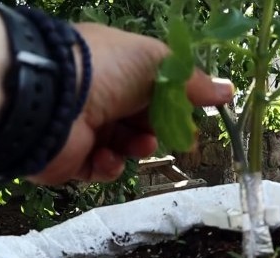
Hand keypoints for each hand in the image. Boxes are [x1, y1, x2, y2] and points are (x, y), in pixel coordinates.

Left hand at [29, 23, 232, 184]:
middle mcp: (99, 95)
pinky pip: (100, 168)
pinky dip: (108, 166)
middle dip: (158, 128)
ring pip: (124, 146)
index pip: (151, 87)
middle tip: (173, 135)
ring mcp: (83, 127)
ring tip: (137, 144)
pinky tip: (105, 157)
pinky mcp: (69, 158)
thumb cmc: (107, 70)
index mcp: (116, 66)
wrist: (49, 99)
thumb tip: (230, 92)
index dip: (172, 103)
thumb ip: (194, 83)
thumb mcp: (158, 66)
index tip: (190, 115)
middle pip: (141, 120)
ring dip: (136, 147)